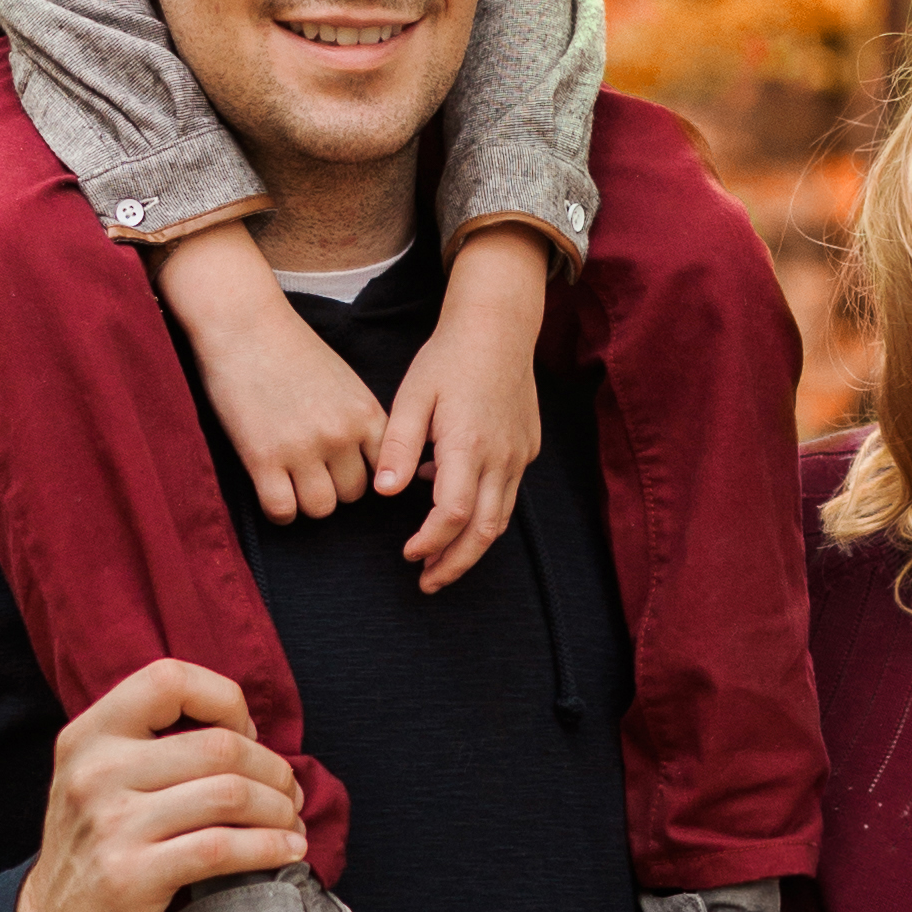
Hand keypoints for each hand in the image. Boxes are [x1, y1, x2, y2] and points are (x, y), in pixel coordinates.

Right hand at [14, 661, 307, 911]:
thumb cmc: (96, 854)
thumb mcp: (100, 782)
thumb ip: (153, 747)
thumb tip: (247, 731)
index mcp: (89, 736)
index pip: (169, 679)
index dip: (224, 700)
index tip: (246, 735)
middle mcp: (95, 771)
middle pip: (218, 745)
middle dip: (272, 769)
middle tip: (290, 793)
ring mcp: (111, 824)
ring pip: (229, 794)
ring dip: (279, 809)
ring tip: (292, 823)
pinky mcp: (131, 876)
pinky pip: (223, 847)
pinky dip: (270, 847)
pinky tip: (288, 852)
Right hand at [156, 223, 383, 522]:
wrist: (243, 324)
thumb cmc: (290, 349)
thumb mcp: (343, 382)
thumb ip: (358, 420)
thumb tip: (365, 465)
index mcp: (366, 413)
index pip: (386, 470)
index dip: (364, 473)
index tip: (345, 468)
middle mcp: (341, 434)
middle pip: (354, 494)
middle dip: (334, 487)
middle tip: (311, 471)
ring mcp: (303, 448)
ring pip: (321, 509)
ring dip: (306, 501)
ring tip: (291, 481)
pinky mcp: (263, 459)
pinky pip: (282, 511)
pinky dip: (279, 510)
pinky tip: (271, 489)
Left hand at [379, 228, 549, 591]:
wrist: (498, 328)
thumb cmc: (449, 358)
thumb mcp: (413, 396)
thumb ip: (399, 446)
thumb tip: (385, 492)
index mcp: (468, 444)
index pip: (453, 513)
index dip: (431, 542)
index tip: (408, 554)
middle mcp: (501, 456)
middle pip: (484, 531)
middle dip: (455, 564)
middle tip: (427, 583)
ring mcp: (519, 455)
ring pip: (501, 519)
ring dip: (471, 547)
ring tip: (441, 564)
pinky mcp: (527, 449)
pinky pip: (507, 493)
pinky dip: (483, 513)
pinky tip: (455, 509)